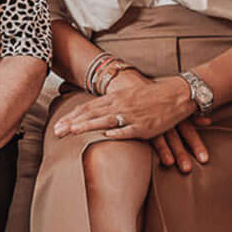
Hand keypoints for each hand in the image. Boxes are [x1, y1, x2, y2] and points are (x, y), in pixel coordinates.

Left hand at [51, 72, 209, 168]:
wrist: (175, 95)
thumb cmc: (150, 97)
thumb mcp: (126, 96)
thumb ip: (110, 105)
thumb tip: (93, 114)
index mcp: (114, 98)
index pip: (87, 108)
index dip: (70, 117)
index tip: (57, 125)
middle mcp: (119, 105)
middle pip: (91, 114)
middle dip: (71, 123)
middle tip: (55, 132)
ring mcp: (131, 116)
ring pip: (105, 120)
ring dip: (87, 126)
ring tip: (71, 131)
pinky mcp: (144, 126)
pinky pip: (128, 130)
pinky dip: (116, 133)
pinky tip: (105, 136)